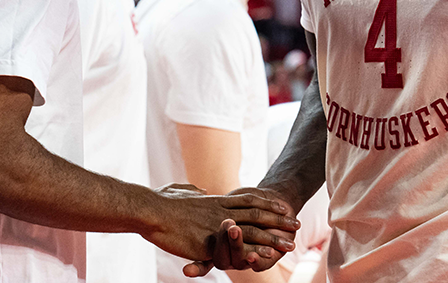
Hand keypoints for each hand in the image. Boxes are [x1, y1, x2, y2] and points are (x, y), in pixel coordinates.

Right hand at [142, 184, 298, 275]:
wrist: (150, 211)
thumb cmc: (160, 203)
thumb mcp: (180, 191)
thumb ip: (192, 191)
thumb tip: (200, 190)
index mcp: (215, 200)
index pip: (248, 199)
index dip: (266, 203)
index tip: (282, 205)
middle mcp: (221, 211)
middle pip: (257, 213)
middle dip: (278, 219)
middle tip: (296, 224)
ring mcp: (217, 226)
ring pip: (253, 231)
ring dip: (273, 238)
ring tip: (291, 244)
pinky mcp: (210, 242)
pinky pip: (237, 247)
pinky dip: (255, 250)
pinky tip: (269, 256)